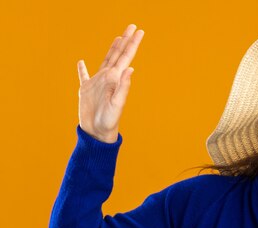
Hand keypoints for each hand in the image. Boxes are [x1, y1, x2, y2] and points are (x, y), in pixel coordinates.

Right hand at [77, 24, 144, 142]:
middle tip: (132, 26)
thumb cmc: (109, 120)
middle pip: (117, 54)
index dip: (132, 43)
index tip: (139, 31)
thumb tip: (131, 68)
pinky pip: (83, 76)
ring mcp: (97, 83)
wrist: (98, 132)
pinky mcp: (86, 90)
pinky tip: (81, 62)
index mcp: (116, 79)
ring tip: (118, 38)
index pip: (126, 57)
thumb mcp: (117, 103)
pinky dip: (82, 69)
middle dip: (125, 40)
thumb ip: (123, 86)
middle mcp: (108, 78)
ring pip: (105, 61)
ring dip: (112, 49)